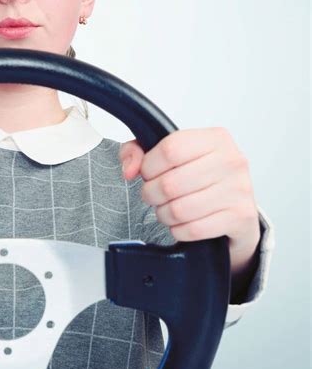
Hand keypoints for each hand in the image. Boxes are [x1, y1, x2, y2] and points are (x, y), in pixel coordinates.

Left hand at [119, 127, 260, 284]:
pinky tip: (182, 223)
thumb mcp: (172, 154)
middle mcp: (231, 160)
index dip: (149, 166)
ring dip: (164, 214)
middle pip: (170, 183)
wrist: (237, 208)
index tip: (148, 173)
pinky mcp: (240, 217)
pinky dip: (179, 230)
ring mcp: (238, 190)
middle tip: (154, 195)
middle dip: (152, 194)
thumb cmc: (202, 177)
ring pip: (179, 209)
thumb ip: (139, 151)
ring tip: (167, 209)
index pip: (169, 150)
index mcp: (215, 138)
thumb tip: (129, 170)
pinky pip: (193, 229)